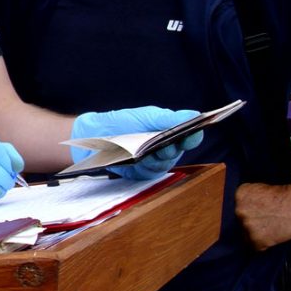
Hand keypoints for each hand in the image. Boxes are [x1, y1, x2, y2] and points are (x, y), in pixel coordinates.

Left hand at [71, 106, 203, 179]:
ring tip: (149, 152)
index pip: (189, 135)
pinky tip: (139, 161)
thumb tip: (194, 115)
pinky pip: (151, 174)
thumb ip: (169, 118)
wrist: (96, 136)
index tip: (192, 135)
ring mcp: (155, 161)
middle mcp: (166, 147)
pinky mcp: (144, 174)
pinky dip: (146, 167)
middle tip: (166, 146)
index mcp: (169, 130)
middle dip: (172, 149)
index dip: (193, 136)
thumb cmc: (122, 122)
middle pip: (178, 152)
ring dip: (158, 159)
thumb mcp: (146, 116)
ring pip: (165, 164)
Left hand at [235, 182, 290, 249]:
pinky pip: (255, 246)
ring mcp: (247, 225)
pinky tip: (272, 235)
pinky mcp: (256, 239)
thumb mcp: (259, 189)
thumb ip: (249, 200)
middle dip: (252, 222)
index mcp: (239, 195)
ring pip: (246, 234)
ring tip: (271, 227)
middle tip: (266, 220)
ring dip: (257, 233)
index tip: (257, 213)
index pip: (237, 208)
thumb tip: (245, 212)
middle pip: (240, 221)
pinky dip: (263, 244)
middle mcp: (239, 210)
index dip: (249, 212)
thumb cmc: (285, 195)